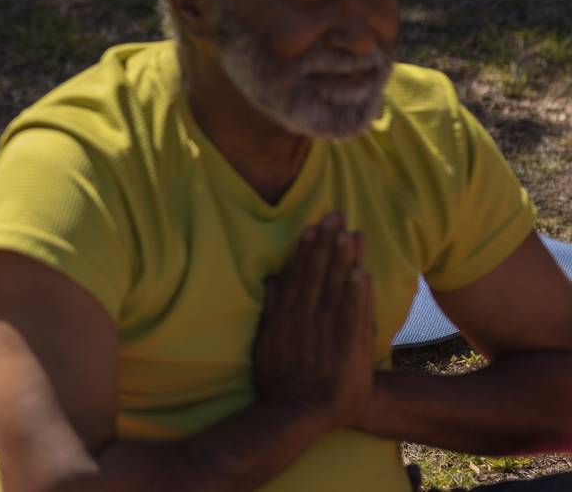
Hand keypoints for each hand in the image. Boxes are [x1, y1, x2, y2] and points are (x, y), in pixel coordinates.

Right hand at [252, 212, 377, 430]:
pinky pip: (354, 315)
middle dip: (329, 243)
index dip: (308, 249)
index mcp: (287, 314)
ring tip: (351, 234)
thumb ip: (271, 308)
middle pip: (320, 274)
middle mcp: (307, 317)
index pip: (299, 274)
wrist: (299, 412)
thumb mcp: (265, 340)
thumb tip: (271, 278)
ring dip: (345, 260)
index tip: (314, 226)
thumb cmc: (279, 378)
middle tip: (337, 215)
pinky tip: (362, 273)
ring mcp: (327, 332)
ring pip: (338, 289)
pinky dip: (358, 295)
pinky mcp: (347, 347)